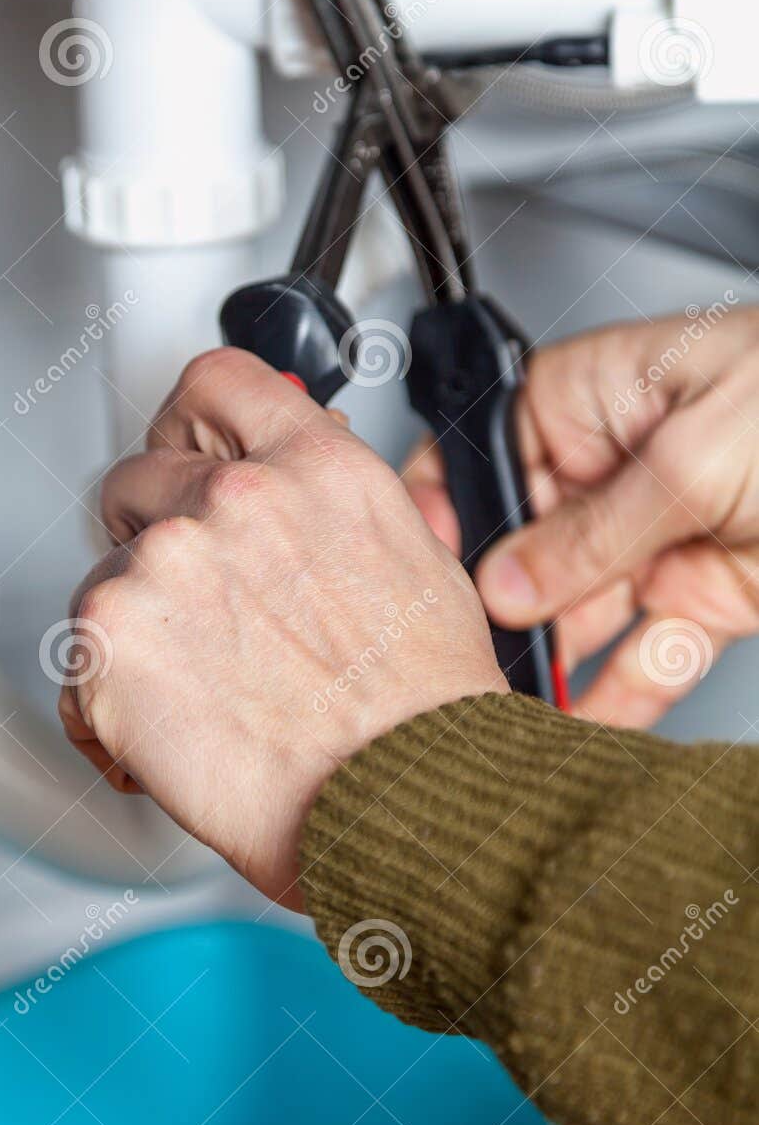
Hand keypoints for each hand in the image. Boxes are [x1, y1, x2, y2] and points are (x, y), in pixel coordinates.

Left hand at [60, 348, 505, 906]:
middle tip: (198, 609)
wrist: (407, 801)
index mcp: (312, 468)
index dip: (188, 424)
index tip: (181, 451)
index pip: (213, 383)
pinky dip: (106, 705)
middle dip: (154, 538)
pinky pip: (75, 664)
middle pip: (137, 479)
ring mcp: (162, 569)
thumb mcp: (415, 558)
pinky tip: (170, 734)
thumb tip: (288, 488)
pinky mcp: (109, 648)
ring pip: (104, 578)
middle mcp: (230, 501)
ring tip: (206, 695)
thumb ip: (330, 504)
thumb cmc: (423, 711)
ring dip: (138, 630)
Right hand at [405, 302, 758, 727]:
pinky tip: (581, 724)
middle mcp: (614, 472)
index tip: (422, 577)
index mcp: (592, 400)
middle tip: (468, 665)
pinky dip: (617, 696)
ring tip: (513, 709)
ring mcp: (657, 538)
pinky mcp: (702, 595)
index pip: (482, 455)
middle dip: (496, 616)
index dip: (443, 516)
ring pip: (580, 617)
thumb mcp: (699, 453)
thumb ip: (597, 529)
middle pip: (524, 554)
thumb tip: (511, 581)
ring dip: (551, 667)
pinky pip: (644, 654)